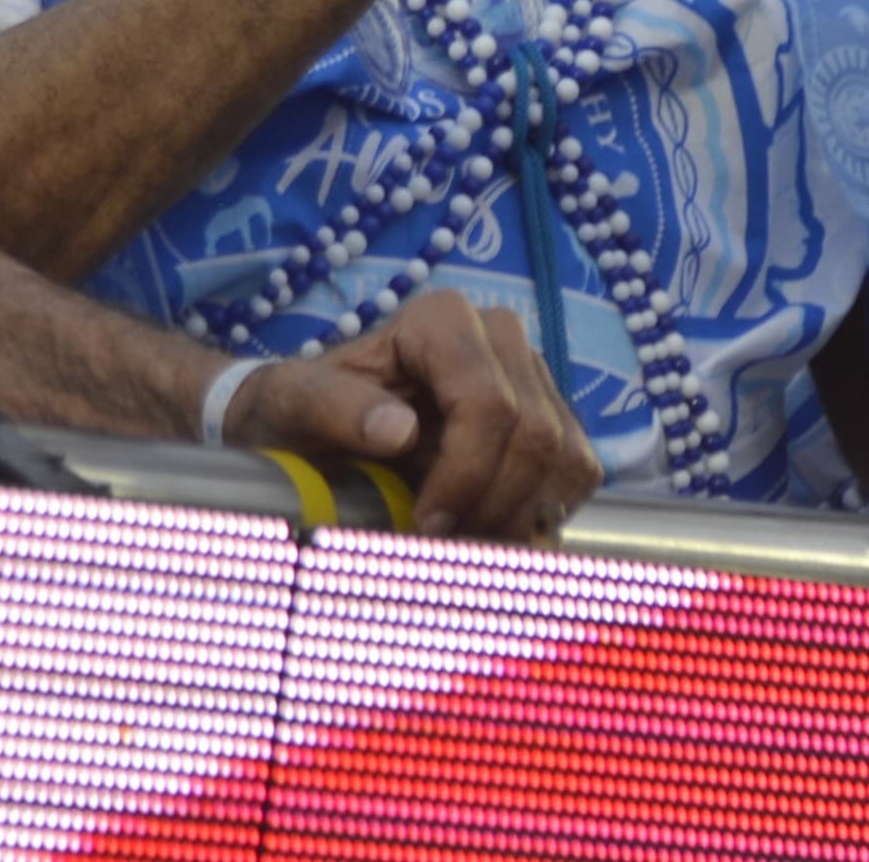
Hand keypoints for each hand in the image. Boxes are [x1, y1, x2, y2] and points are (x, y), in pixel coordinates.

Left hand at [219, 288, 603, 539]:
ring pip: (568, 459)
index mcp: (441, 320)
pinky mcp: (551, 416)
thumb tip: (398, 429)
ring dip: (522, 518)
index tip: (428, 525)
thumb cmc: (299, 411)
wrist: (313, 427)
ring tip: (465, 546)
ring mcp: (531, 375)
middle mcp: (498, 334)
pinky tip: (492, 531)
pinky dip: (543, 515)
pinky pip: (577, 475)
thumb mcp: (291, 403)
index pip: (489, 405)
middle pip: (536, 436)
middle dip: (494, 506)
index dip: (467, 476)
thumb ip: (332, 406)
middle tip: (447, 549)